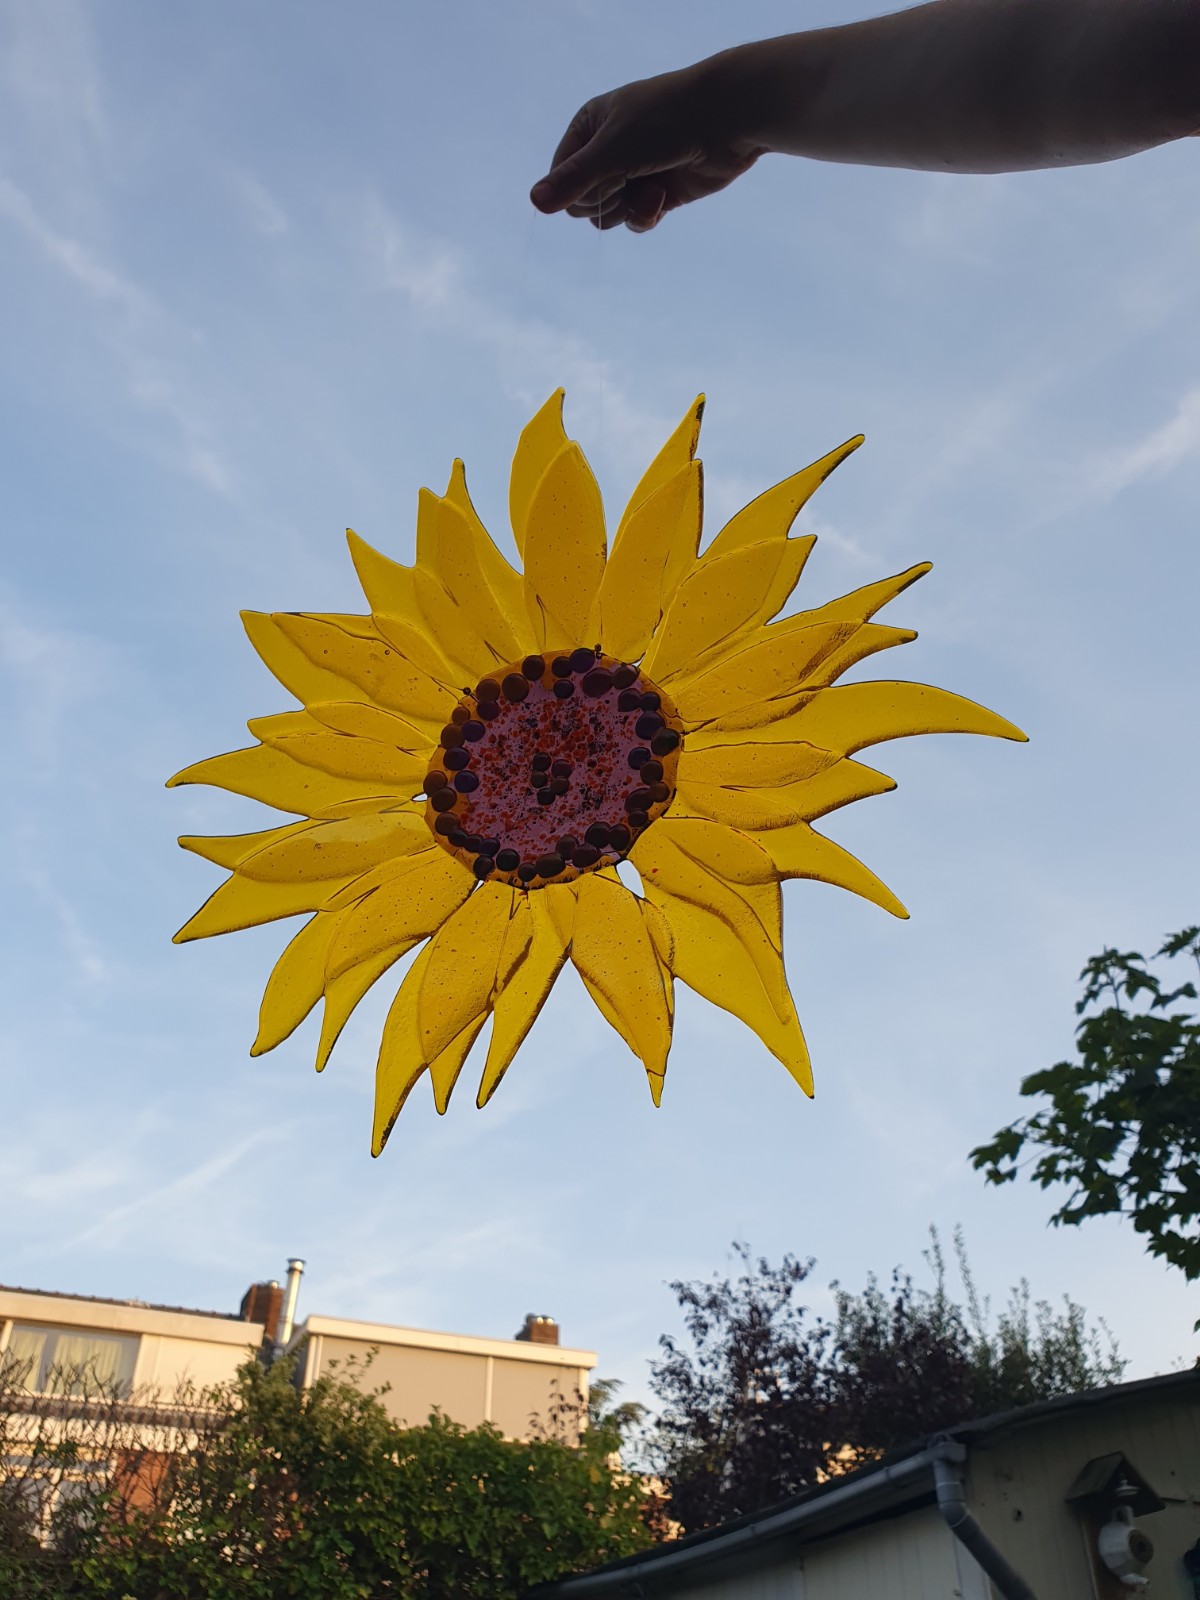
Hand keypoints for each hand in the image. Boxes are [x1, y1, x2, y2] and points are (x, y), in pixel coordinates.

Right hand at [530, 58, 766, 231]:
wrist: (726, 120)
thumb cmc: (666, 121)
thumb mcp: (613, 150)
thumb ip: (574, 180)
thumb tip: (534, 203)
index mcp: (588, 127)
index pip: (560, 177)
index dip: (577, 187)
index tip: (603, 173)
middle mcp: (608, 149)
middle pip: (583, 202)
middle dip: (606, 199)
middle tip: (628, 179)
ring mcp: (633, 172)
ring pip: (608, 216)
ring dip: (628, 211)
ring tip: (651, 190)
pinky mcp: (658, 193)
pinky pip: (634, 221)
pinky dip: (646, 216)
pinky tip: (663, 200)